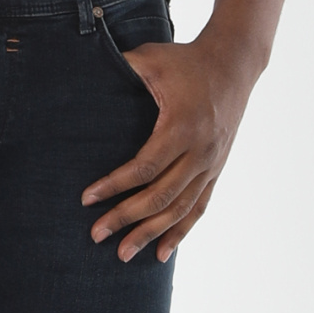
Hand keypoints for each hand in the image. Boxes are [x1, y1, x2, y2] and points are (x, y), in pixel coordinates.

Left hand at [81, 35, 257, 262]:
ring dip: (151, 234)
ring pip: (180, 209)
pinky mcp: (216, 169)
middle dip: (126, 218)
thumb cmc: (186, 59)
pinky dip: (181, 232)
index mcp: (182, 126)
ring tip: (124, 254)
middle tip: (96, 235)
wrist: (234, 63)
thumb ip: (120, 67)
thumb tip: (78, 70)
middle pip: (161, 195)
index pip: (145, 166)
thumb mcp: (152, 58)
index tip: (87, 199)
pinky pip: (199, 207)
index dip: (115, 185)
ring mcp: (211, 163)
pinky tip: (162, 253)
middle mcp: (200, 150)